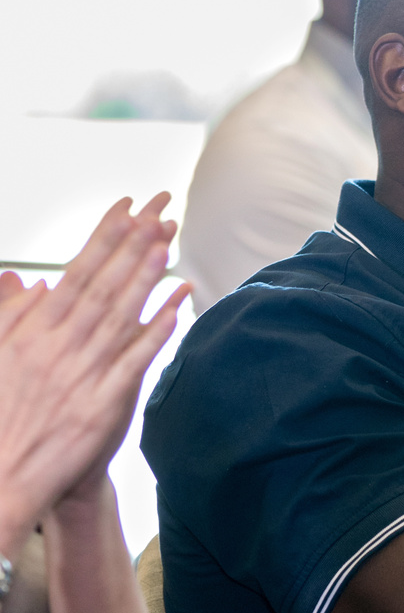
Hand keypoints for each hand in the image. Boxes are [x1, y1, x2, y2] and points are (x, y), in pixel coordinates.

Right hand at [0, 196, 191, 548]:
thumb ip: (11, 317)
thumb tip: (29, 280)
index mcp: (31, 333)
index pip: (74, 273)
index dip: (102, 236)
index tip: (126, 207)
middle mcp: (56, 347)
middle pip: (102, 284)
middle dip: (132, 242)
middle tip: (160, 209)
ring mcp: (80, 375)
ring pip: (120, 315)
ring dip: (145, 275)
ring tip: (168, 240)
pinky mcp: (100, 405)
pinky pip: (134, 361)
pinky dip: (156, 329)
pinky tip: (176, 304)